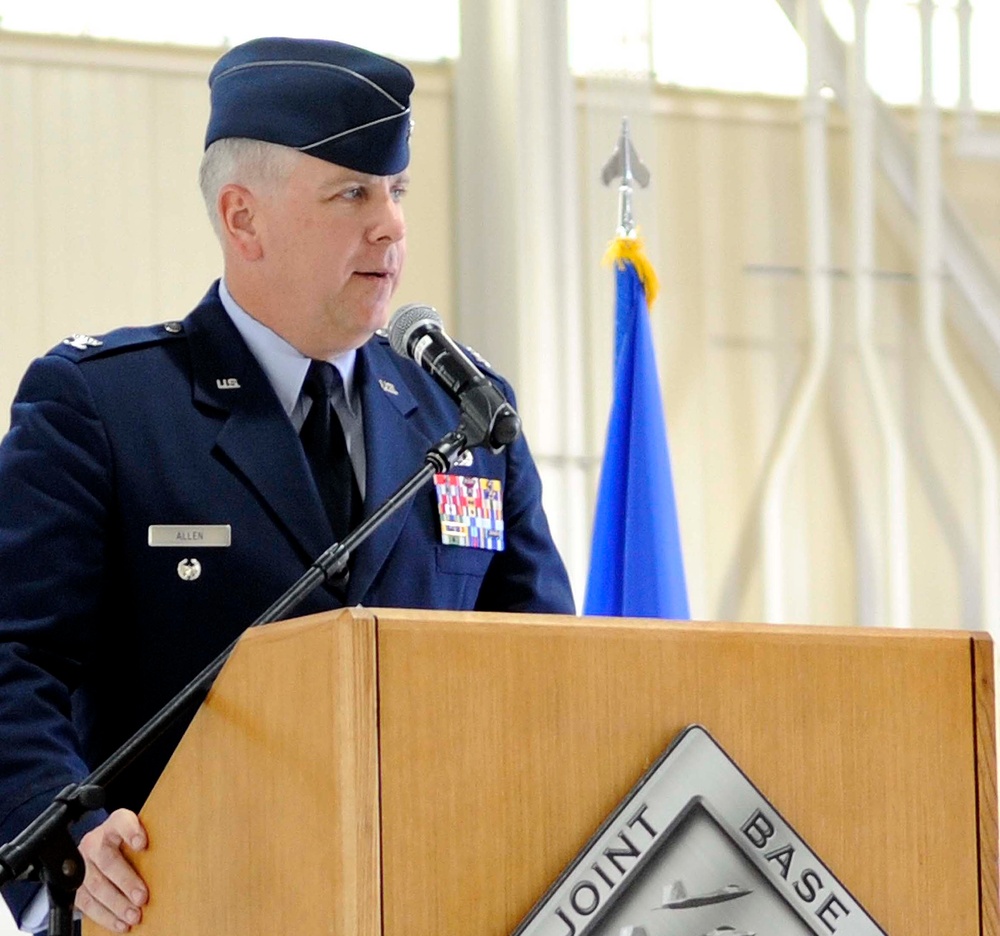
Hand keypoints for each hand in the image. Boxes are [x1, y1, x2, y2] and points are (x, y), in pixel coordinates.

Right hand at [75, 809, 147, 931]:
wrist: (104, 848)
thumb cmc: (129, 844)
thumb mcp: (140, 837)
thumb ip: (153, 843)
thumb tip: (182, 856)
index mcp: (114, 824)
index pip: (122, 821)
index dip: (131, 831)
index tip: (142, 843)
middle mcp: (95, 841)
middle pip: (108, 861)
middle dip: (126, 882)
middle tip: (142, 898)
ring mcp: (82, 863)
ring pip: (95, 885)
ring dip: (115, 904)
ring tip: (133, 916)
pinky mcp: (75, 885)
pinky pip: (86, 903)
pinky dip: (104, 916)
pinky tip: (119, 923)